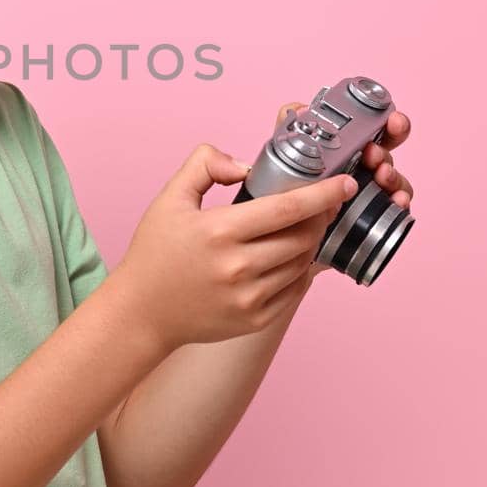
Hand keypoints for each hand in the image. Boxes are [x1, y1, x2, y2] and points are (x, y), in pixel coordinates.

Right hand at [112, 143, 360, 351]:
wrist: (141, 312)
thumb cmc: (155, 253)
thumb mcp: (171, 198)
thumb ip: (205, 165)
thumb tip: (246, 165)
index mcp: (219, 231)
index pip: (287, 208)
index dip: (323, 194)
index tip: (345, 183)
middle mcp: (237, 267)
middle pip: (302, 237)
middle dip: (320, 217)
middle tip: (322, 204)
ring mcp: (248, 298)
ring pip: (301, 263)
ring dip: (309, 243)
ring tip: (303, 228)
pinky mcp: (254, 320)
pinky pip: (293, 291)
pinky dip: (299, 271)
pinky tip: (291, 257)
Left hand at [269, 102, 414, 279]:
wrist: (285, 234)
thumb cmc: (289, 191)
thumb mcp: (285, 156)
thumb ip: (289, 128)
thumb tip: (297, 109)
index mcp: (344, 148)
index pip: (372, 129)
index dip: (387, 121)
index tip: (391, 120)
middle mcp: (360, 166)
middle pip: (386, 150)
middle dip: (388, 147)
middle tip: (373, 154)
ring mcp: (368, 190)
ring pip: (393, 177)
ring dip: (393, 173)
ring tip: (382, 176)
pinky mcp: (372, 214)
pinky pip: (394, 206)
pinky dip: (401, 201)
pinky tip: (398, 202)